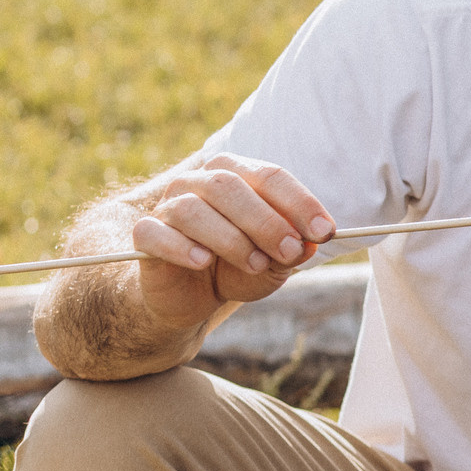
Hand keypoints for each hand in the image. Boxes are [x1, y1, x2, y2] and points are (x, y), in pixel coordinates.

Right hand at [129, 154, 333, 326]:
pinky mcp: (145, 235)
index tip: (325, 231)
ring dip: (231, 239)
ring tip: (255, 264)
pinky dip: (181, 247)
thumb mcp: (274, 263)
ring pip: (193, 210)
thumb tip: (310, 243)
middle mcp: (198, 182)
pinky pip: (156, 234)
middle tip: (292, 252)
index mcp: (236, 174)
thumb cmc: (237, 267)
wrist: (192, 296)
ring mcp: (168, 206)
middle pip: (229, 186)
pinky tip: (202, 262)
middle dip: (267, 221)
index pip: (269, 175)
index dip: (299, 202)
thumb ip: (291, 251)